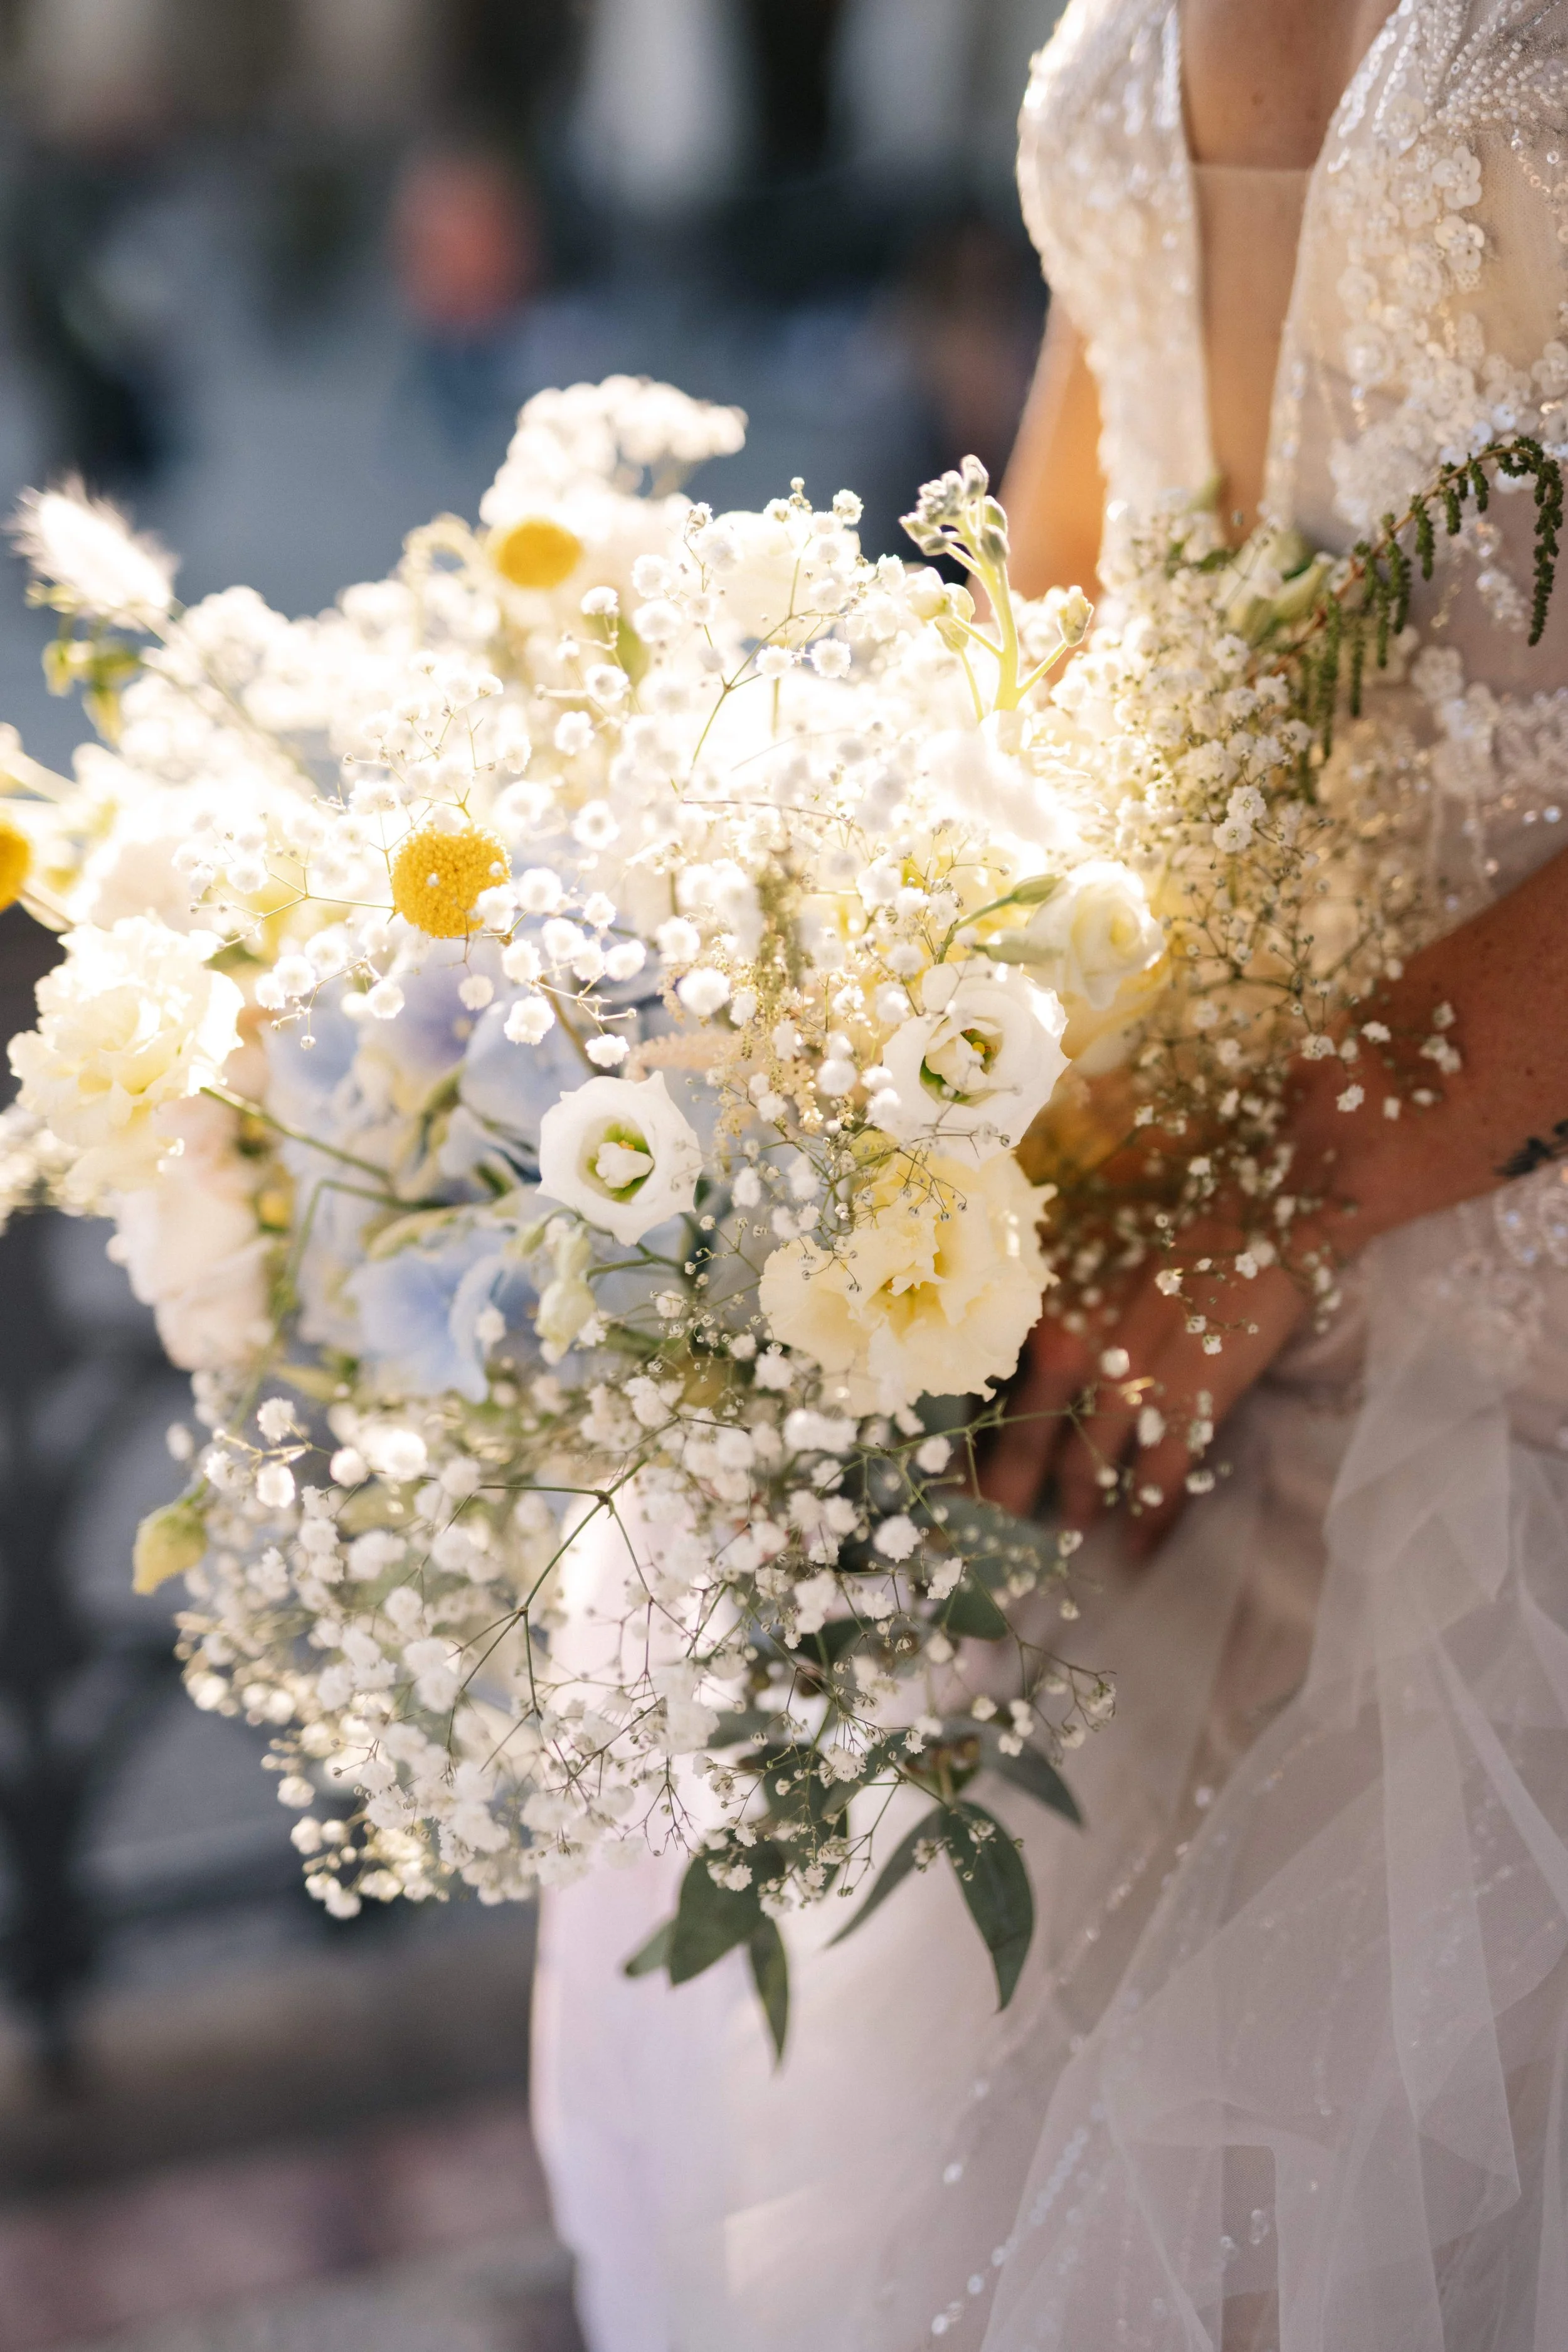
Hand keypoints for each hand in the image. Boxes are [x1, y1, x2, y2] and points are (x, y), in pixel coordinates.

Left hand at [983, 1217, 1311, 1553]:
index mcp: (1038, 1309)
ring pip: (1086, 1468)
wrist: (1260, 1203)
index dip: (966, 1449)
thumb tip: (1017, 1344)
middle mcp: (1070, 1351)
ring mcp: (1130, 1381)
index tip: (946, 1496)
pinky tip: (1139, 1551)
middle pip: (1023, 1445)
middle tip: (985, 1547)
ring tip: (1066, 1545)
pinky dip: (1149, 1518)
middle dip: (1002, 1502)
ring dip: (1076, 1511)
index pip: (986, 1395)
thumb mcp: (1084, 1240)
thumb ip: (1045, 1294)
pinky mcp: (1189, 1400)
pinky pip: (1160, 1476)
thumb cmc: (1169, 1209)